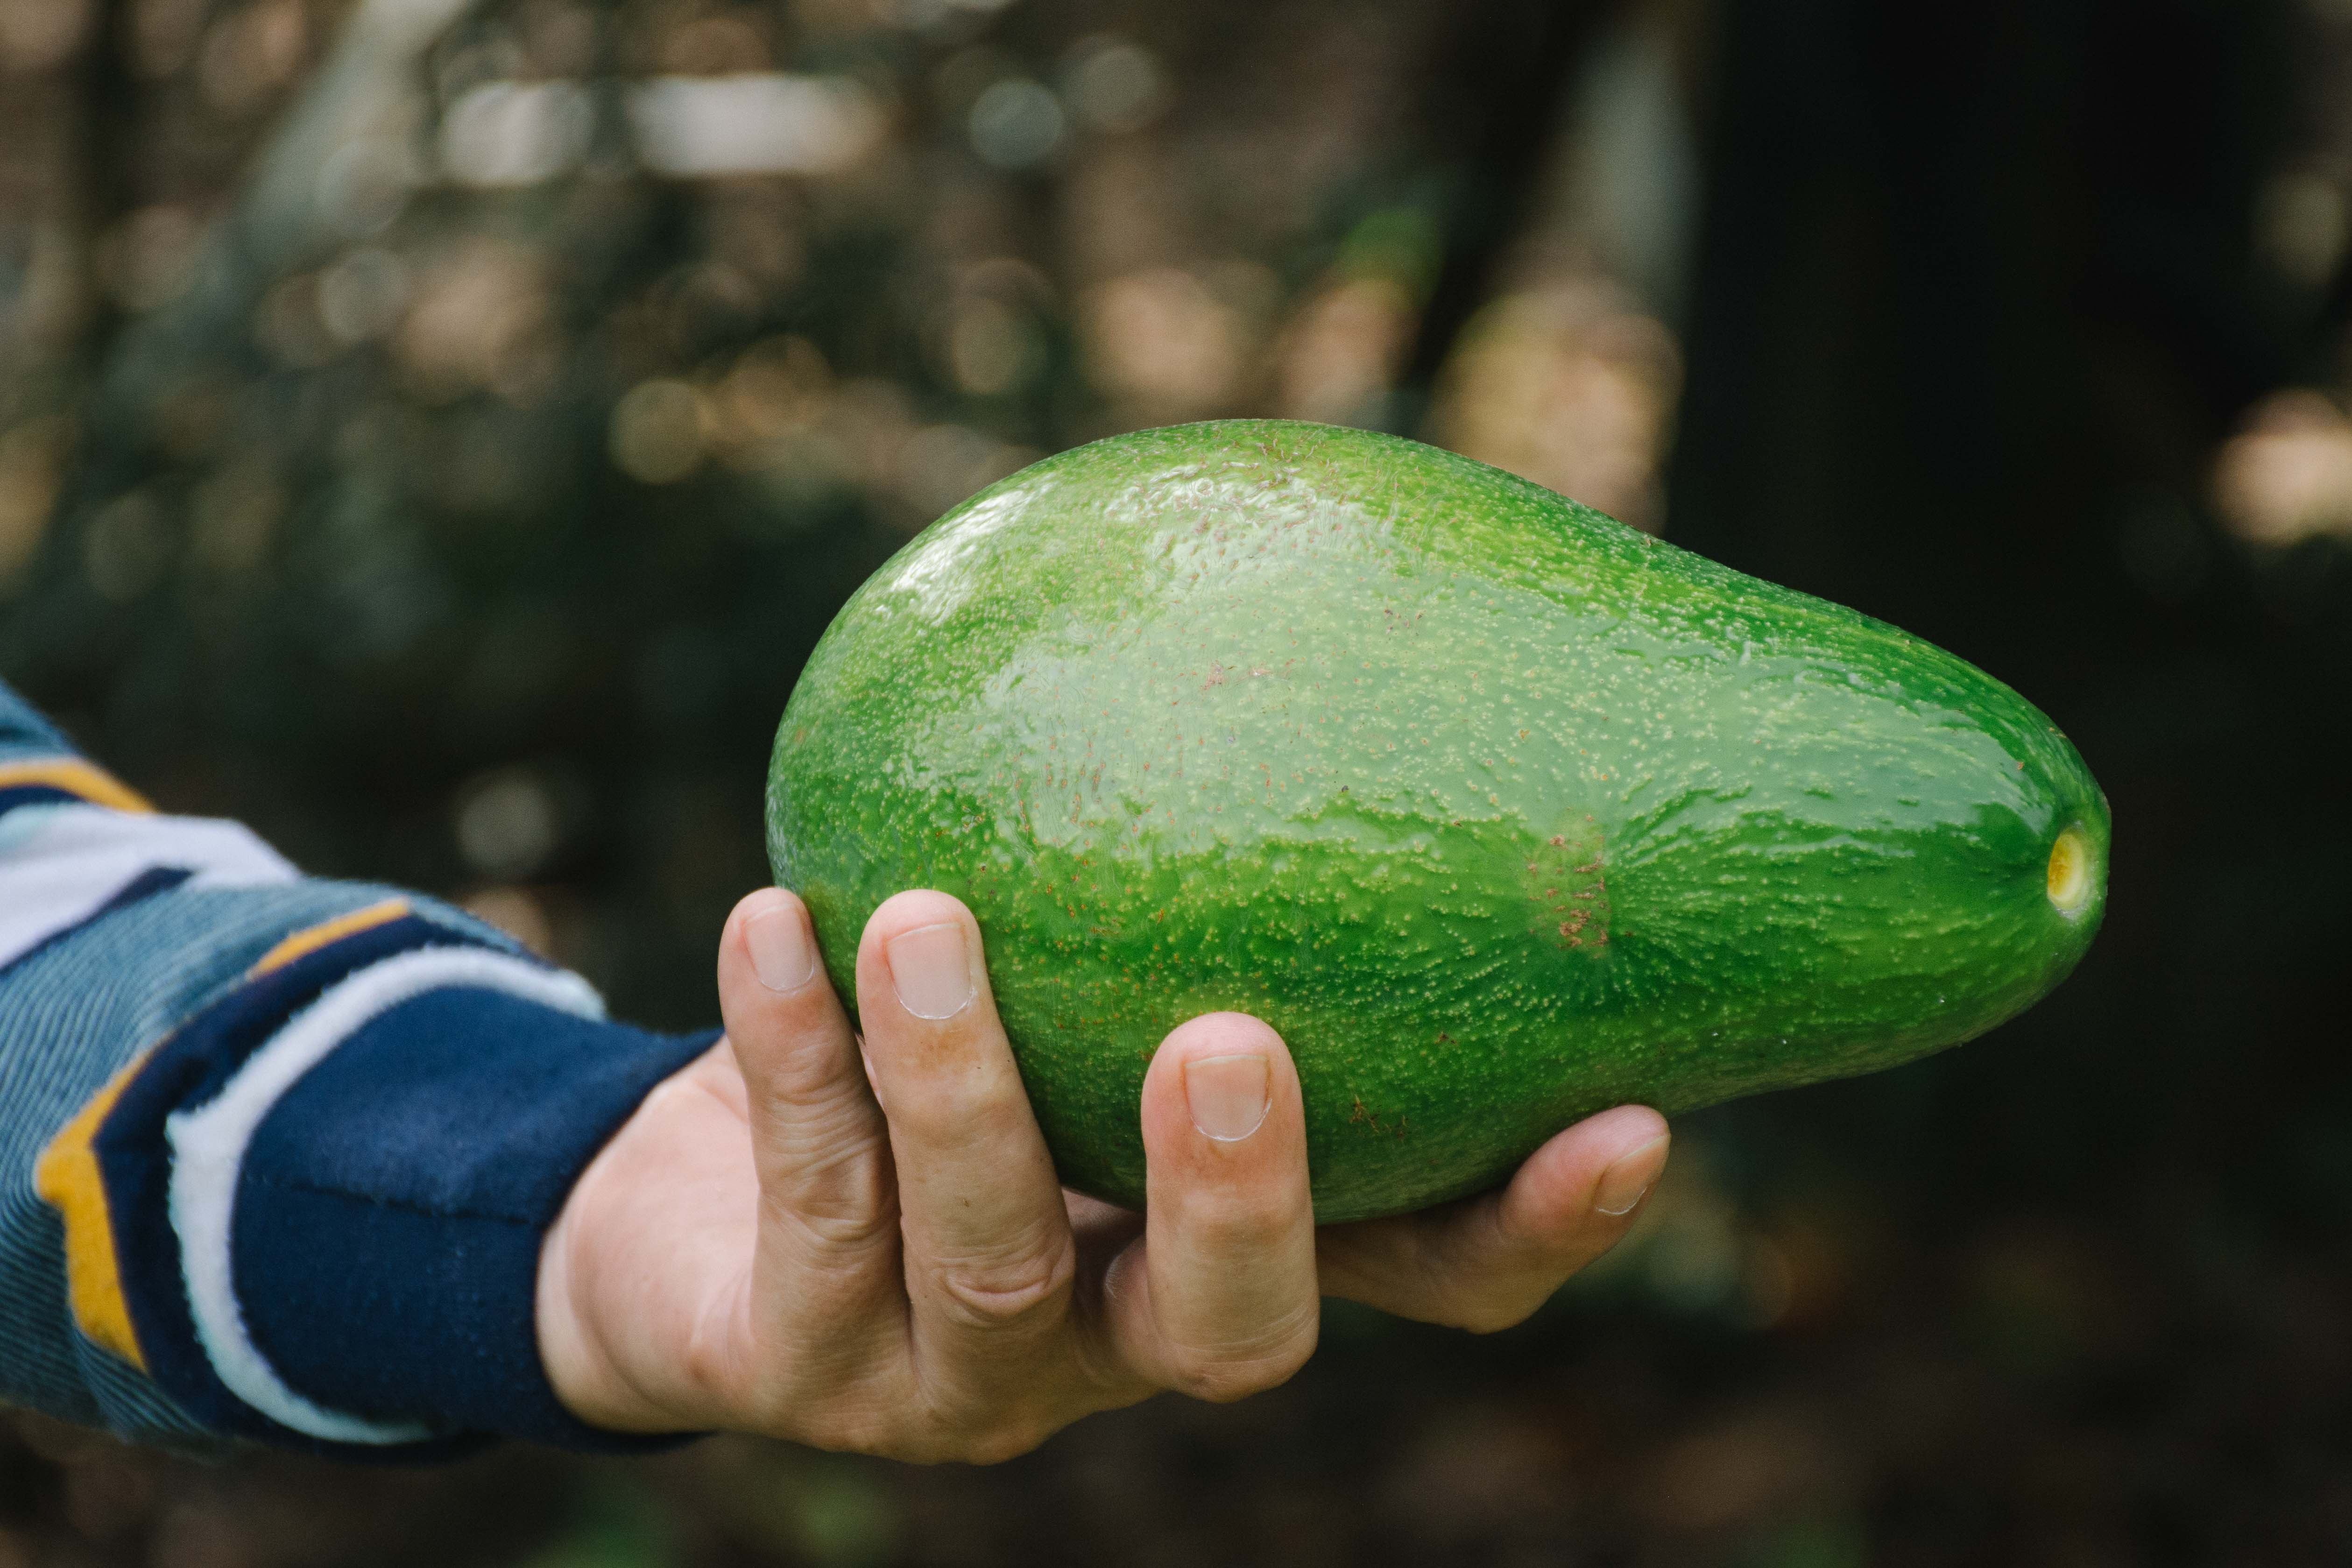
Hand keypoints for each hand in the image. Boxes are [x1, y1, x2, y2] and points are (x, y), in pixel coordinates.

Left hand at [535, 887, 1669, 1460]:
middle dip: (1242, 1203)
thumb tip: (1352, 570)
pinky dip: (792, 1053)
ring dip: (963, 1091)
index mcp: (1237, 1242)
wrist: (708, 1198)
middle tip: (1231, 1043)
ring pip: (994, 1262)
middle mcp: (1121, 1333)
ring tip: (926, 916)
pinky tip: (773, 917)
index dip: (1531, 1227)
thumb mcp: (1092, 929)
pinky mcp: (799, 1364)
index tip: (1631, 1123)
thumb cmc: (958, 1013)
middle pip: (1231, 1333)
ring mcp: (959, 1374)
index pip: (1426, 1272)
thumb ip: (1211, 841)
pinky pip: (811, 1203)